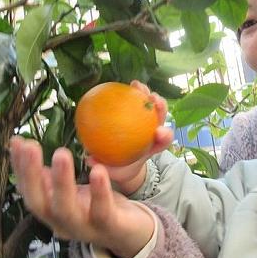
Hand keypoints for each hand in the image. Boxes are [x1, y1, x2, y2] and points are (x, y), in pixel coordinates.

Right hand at [9, 136, 154, 257]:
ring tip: (61, 153)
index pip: (28, 191)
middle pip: (40, 204)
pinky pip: (102, 212)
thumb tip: (24, 147)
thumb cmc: (97, 207)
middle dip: (31, 175)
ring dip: (61, 182)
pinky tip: (97, 170)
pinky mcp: (110, 227)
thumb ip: (49, 176)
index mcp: (51, 213)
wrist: (132, 235)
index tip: (16, 141)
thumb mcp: (71, 191)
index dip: (20, 168)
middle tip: (30, 146)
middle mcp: (62, 224)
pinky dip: (98, 192)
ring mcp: (85, 229)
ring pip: (67, 210)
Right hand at [87, 80, 173, 194]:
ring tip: (136, 85)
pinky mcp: (136, 114)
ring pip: (151, 105)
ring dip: (146, 93)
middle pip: (162, 117)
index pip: (164, 141)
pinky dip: (128, 93)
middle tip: (152, 99)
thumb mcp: (113, 172)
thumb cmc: (120, 168)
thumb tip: (90, 160)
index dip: (165, 135)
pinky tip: (117, 86)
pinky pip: (133, 101)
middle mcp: (152, 133)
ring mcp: (146, 122)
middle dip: (160, 106)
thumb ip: (105, 168)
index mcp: (152, 147)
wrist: (123, 164)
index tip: (158, 131)